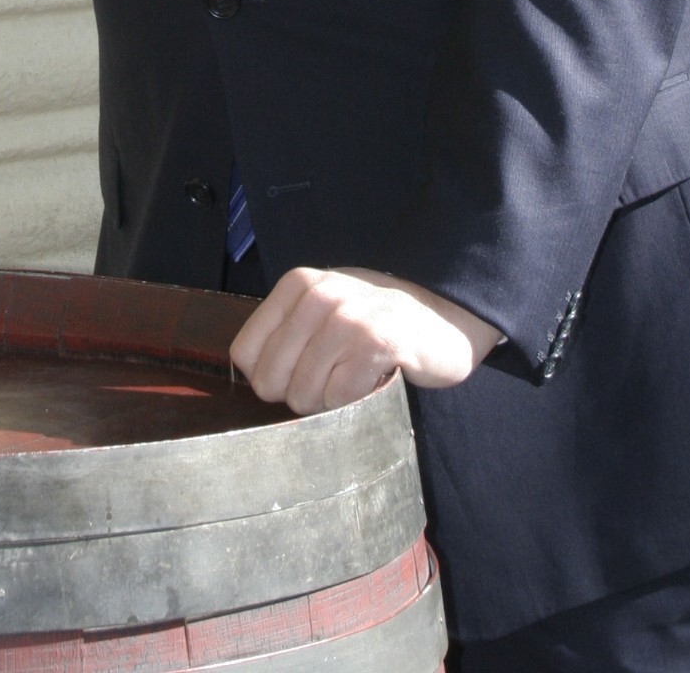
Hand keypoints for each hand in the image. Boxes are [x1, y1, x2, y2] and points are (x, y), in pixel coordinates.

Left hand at [230, 266, 500, 412]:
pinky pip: (339, 399)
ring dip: (329, 401)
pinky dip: (355, 403)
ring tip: (355, 377)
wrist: (445, 314)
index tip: (298, 374)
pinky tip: (374, 381)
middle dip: (298, 394)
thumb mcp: (322, 309)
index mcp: (296, 285)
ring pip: (303, 394)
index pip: (245, 355)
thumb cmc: (375, 320)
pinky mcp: (377, 344)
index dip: (269, 378)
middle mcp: (317, 296)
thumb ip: (285, 334)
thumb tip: (248, 377)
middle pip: (270, 381)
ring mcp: (347, 318)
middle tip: (332, 379)